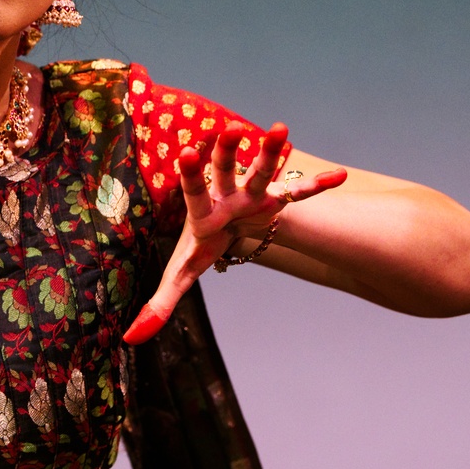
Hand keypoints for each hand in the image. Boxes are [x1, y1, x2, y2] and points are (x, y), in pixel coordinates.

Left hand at [122, 123, 345, 344]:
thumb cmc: (202, 246)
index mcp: (202, 211)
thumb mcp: (182, 273)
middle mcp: (226, 195)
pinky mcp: (277, 200)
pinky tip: (340, 175)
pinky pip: (299, 193)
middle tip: (231, 131)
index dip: (190, 174)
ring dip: (272, 152)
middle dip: (228, 152)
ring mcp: (254, 195)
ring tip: (282, 130)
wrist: (228, 224)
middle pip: (225, 171)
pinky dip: (318, 185)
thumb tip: (129, 339)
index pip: (193, 192)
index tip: (186, 151)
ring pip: (262, 172)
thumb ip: (159, 303)